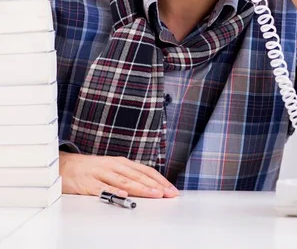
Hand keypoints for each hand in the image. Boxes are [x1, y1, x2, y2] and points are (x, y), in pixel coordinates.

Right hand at [59, 151, 178, 198]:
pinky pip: (102, 188)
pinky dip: (114, 191)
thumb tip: (147, 187)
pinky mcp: (88, 183)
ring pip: (124, 181)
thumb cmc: (90, 169)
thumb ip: (127, 177)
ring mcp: (101, 173)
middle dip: (155, 185)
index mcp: (121, 162)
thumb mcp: (111, 169)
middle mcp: (113, 166)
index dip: (160, 180)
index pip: (145, 171)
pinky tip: (124, 194)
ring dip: (141, 188)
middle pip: (138, 176)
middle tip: (168, 194)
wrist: (63, 165)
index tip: (171, 189)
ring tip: (154, 194)